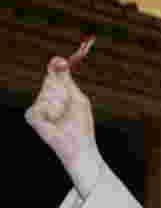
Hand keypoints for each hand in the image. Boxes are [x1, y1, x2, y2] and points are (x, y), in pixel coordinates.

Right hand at [24, 56, 100, 196]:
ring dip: (58, 105)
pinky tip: (53, 122)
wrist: (78, 146)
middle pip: (49, 81)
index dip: (57, 69)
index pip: (54, 75)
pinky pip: (38, 106)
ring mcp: (38, 107)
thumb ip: (68, 81)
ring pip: (44, 94)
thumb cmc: (81, 125)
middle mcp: (46, 98)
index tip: (60, 62)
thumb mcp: (78, 99)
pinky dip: (49, 113)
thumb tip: (59, 61)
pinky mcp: (32, 117)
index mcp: (59, 93)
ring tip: (62, 117)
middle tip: (69, 104)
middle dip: (61, 91)